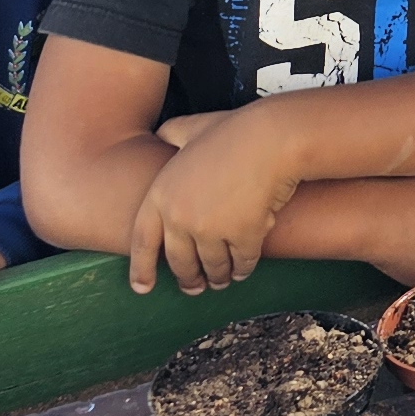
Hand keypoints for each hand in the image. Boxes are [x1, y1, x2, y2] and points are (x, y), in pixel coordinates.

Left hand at [127, 107, 300, 295]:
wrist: (273, 138)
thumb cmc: (235, 131)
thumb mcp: (193, 127)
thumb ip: (172, 134)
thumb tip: (160, 134)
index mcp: (161, 194)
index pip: (143, 241)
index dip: (141, 268)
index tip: (143, 288)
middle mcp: (180, 217)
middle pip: (179, 262)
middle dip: (189, 279)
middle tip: (195, 286)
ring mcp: (211, 229)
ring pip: (213, 266)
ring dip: (219, 276)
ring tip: (223, 279)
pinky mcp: (241, 237)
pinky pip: (242, 262)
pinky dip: (244, 268)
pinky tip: (243, 269)